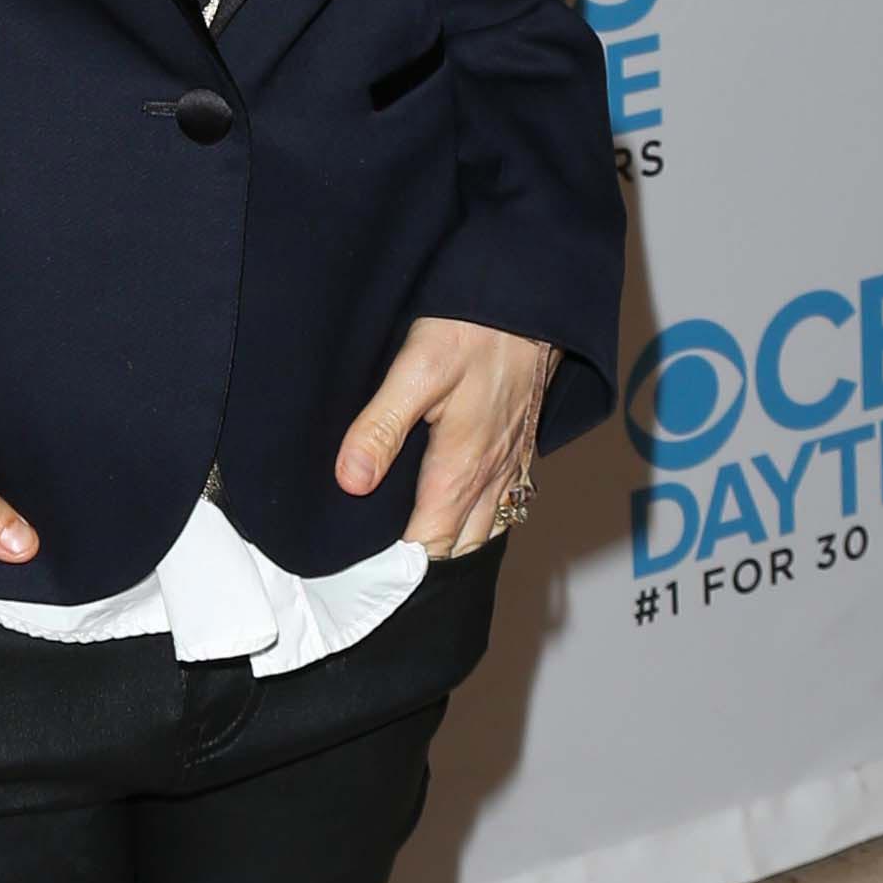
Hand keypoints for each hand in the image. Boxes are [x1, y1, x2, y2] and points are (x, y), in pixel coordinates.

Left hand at [336, 318, 558, 558]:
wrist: (532, 300)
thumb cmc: (475, 329)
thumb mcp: (417, 369)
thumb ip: (382, 426)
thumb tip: (350, 482)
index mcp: (461, 468)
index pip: (428, 546)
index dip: (396, 570)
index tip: (360, 581)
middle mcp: (491, 477)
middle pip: (457, 549)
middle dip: (423, 569)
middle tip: (379, 578)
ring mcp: (510, 465)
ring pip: (484, 531)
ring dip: (453, 550)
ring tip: (412, 562)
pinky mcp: (520, 448)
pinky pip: (502, 506)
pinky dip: (478, 524)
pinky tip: (458, 518)